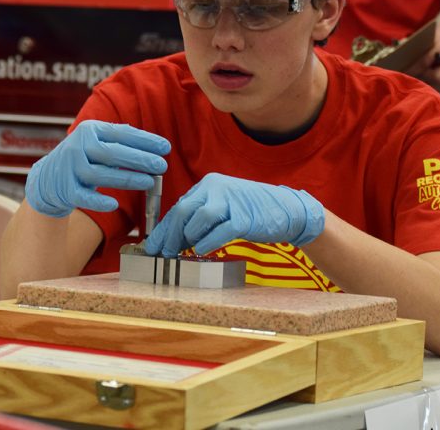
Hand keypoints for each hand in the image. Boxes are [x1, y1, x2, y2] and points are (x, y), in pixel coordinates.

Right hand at [25, 120, 169, 216]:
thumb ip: (121, 142)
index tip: (166, 147)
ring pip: (100, 175)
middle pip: (112, 153)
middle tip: (162, 165)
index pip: (121, 133)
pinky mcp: (65, 190)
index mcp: (90, 130)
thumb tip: (156, 147)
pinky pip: (84, 197)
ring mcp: (69, 168)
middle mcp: (78, 146)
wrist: (47, 179)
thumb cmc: (84, 159)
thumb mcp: (97, 143)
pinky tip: (114, 204)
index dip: (145, 140)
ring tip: (149, 182)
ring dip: (127, 179)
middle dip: (140, 159)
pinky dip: (99, 201)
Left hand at [144, 173, 324, 257]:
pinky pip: (219, 232)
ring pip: (198, 219)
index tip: (152, 247)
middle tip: (164, 254)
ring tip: (185, 252)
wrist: (286, 210)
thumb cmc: (251, 212)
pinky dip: (207, 243)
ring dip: (188, 239)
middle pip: (183, 211)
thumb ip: (200, 217)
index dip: (163, 229)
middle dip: (170, 236)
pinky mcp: (245, 218)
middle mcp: (217, 188)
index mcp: (208, 184)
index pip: (178, 207)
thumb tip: (174, 239)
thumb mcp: (222, 207)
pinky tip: (202, 251)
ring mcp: (231, 201)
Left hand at [404, 25, 439, 91]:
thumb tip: (398, 63)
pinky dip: (431, 87)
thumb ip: (414, 49)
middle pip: (435, 78)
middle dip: (419, 80)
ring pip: (438, 86)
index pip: (426, 62)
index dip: (412, 70)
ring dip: (424, 86)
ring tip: (411, 83)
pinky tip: (423, 83)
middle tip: (405, 82)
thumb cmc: (435, 38)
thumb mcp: (425, 38)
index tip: (399, 74)